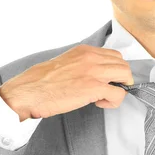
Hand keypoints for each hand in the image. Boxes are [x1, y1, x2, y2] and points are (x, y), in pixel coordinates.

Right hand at [0, 45, 133, 120]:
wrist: (28, 92)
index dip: (113, 70)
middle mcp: (92, 58)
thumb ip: (82, 65)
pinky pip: (119, 94)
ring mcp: (94, 72)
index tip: (106, 80)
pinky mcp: (94, 88)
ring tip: (102, 97)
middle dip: (120, 80)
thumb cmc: (41, 82)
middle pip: (123, 65)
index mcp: (84, 51)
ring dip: (119, 89)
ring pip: (126, 76)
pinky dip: (113, 101)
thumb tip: (93, 75)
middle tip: (107, 90)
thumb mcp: (65, 63)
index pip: (114, 56)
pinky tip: (98, 103)